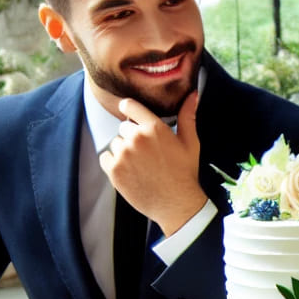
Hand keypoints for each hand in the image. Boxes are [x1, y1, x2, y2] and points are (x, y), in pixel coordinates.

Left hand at [102, 94, 206, 235]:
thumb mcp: (190, 142)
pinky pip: (105, 158)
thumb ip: (187, 116)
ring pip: (115, 143)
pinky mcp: (114, 170)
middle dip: (132, 137)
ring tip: (140, 165)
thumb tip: (192, 94)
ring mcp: (123, 154)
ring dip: (123, 151)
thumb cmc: (184, 173)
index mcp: (154, 128)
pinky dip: (113, 164)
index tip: (129, 114)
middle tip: (147, 154)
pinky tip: (130, 172)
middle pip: (123, 128)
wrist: (176, 204)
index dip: (128, 109)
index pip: (129, 106)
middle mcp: (136, 138)